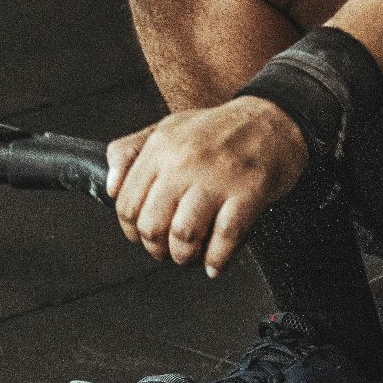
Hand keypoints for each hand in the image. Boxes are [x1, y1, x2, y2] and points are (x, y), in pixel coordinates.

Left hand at [107, 97, 308, 277]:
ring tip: (190, 255)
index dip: (131, 230)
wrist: (273, 118)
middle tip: (166, 250)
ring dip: (184, 256)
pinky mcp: (249, 192)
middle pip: (152, 224)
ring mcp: (217, 177)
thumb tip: (109, 187)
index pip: (127, 204)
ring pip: (184, 234)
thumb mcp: (167, 128)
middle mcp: (184, 161)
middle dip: (156, 248)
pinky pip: (225, 238)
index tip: (143, 236)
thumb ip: (130, 152)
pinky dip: (217, 260)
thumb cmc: (218, 129)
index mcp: (161, 148)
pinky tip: (215, 264)